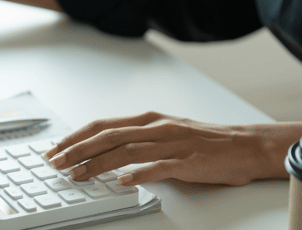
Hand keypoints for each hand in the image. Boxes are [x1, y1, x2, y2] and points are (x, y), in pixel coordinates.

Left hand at [44, 111, 301, 186]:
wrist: (245, 145)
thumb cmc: (204, 142)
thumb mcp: (164, 133)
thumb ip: (136, 139)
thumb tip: (103, 150)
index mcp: (148, 120)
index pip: (102, 125)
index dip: (76, 137)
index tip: (56, 149)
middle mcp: (156, 128)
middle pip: (108, 136)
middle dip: (77, 149)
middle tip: (56, 163)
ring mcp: (172, 143)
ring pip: (127, 151)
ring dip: (98, 164)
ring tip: (78, 174)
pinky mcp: (189, 161)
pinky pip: (160, 167)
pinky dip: (140, 173)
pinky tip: (123, 181)